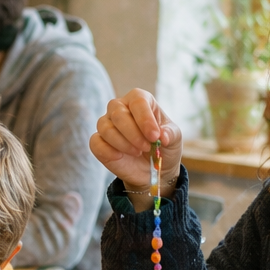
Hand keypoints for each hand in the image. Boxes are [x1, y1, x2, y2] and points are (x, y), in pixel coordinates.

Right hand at [90, 89, 183, 205]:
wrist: (153, 169)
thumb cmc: (163, 147)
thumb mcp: (174, 139)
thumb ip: (170, 134)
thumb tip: (162, 135)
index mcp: (140, 100)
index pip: (138, 101)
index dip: (145, 118)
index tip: (154, 136)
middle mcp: (120, 108)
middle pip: (118, 113)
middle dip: (133, 133)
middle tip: (146, 147)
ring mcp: (107, 124)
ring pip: (106, 128)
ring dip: (123, 143)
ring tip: (137, 152)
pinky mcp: (98, 141)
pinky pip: (95, 142)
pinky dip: (108, 151)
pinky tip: (119, 157)